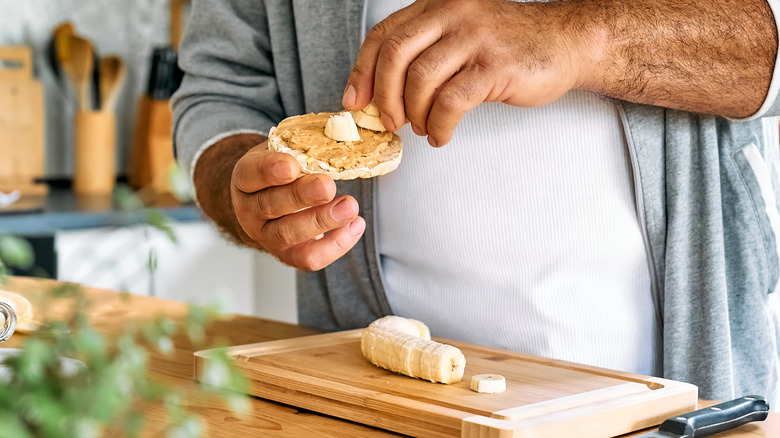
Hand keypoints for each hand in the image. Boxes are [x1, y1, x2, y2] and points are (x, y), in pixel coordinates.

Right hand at [231, 142, 365, 270]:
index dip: (270, 170)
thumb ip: (299, 148)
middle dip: (301, 196)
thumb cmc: (278, 175)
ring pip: (289, 234)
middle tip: (327, 186)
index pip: (251, 174)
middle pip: (270, 206)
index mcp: (245, 179)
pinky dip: (336, 244)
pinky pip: (309, 257)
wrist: (264, 205)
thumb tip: (336, 137)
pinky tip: (355, 225)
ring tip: (349, 207)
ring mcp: (267, 237)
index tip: (292, 165)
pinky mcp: (288, 255)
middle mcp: (250, 211)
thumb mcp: (281, 152)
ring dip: (322, 221)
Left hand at [342, 0, 590, 145]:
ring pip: (420, 80)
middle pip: (395, 54)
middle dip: (384, 96)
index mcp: (437, 5)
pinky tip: (443, 134)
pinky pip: (451, 101)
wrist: (565, 42)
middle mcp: (452, 13)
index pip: (384, 35)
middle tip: (390, 121)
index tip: (354, 100)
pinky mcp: (493, 65)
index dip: (362, 71)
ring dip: (415, 114)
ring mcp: (474, 36)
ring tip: (425, 128)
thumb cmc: (509, 45)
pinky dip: (440, 125)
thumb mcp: (460, 36)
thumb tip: (382, 96)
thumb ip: (425, 54)